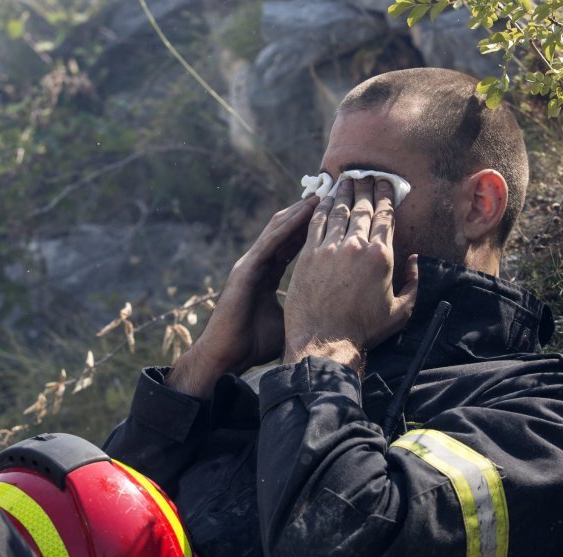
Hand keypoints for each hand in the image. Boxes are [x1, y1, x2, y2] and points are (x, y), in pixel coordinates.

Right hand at [167, 194, 319, 398]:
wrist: (227, 357)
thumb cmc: (254, 345)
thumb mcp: (288, 320)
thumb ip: (303, 307)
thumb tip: (331, 310)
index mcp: (267, 275)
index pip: (293, 244)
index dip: (312, 228)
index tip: (336, 214)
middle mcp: (258, 264)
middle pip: (286, 230)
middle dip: (308, 212)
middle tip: (332, 193)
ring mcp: (250, 264)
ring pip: (278, 229)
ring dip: (300, 210)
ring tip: (322, 194)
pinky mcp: (245, 270)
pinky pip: (271, 242)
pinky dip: (289, 226)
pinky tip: (306, 212)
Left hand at [282, 177, 417, 371]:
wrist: (324, 341)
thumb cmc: (364, 330)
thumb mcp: (401, 311)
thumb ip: (414, 283)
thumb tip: (416, 261)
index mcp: (381, 256)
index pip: (385, 216)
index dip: (385, 196)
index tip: (385, 183)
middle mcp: (355, 246)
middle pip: (362, 207)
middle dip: (365, 187)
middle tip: (366, 174)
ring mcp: (329, 249)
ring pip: (338, 211)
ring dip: (343, 192)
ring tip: (346, 179)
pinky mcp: (307, 255)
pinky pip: (315, 223)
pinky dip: (319, 207)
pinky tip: (322, 198)